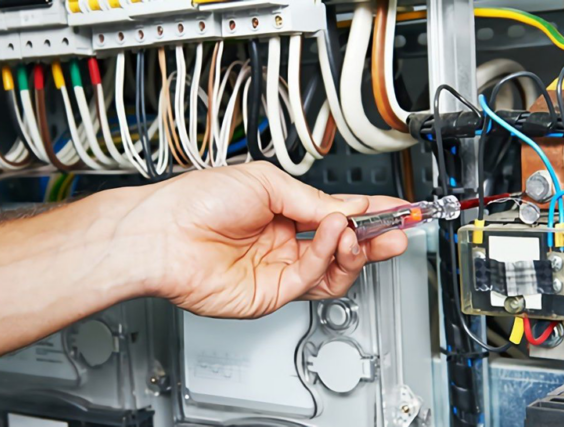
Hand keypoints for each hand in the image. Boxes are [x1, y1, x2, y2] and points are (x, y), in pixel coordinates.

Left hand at [111, 162, 408, 317]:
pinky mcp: (271, 294)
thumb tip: (347, 209)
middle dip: (376, 238)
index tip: (401, 209)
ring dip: (354, 248)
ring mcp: (278, 269)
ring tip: (358, 230)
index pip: (339, 214)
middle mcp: (284, 242)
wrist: (163, 232)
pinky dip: (327, 255)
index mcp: (283, 211)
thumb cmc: (196, 200)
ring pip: (335, 269)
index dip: (372, 213)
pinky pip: (312, 278)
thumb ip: (312, 201)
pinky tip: (329, 234)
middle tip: (400, 229)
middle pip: (344, 247)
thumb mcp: (266, 183)